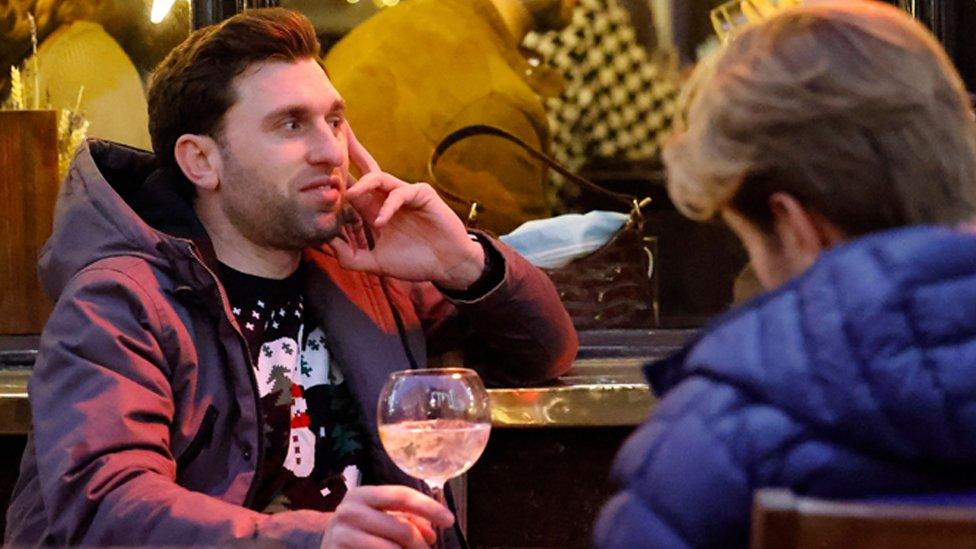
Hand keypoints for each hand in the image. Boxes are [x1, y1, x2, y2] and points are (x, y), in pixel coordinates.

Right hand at [320, 485, 453, 548]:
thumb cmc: (360, 534)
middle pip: (401, 528)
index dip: (429, 507)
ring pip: (392, 548)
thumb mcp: (382, 522)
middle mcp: (349, 509)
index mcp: (363, 494)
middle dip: (420, 545)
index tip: (450, 520)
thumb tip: (430, 534)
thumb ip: (407, 522)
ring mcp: (340, 533)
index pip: (402, 495)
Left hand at [332, 124, 485, 289]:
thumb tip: (326, 246)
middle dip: (349, 151)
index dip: (335, 177)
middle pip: (365, 169)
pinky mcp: (421, 194)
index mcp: (374, 210)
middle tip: (335, 131)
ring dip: (363, 183)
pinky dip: (388, 207)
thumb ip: (352, 258)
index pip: (351, 187)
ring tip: (351, 194)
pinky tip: (381, 222)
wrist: (447, 266)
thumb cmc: (415, 261)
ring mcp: (404, 193)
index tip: (314, 168)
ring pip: (379, 177)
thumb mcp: (377, 263)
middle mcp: (386, 197)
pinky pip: (400, 194)